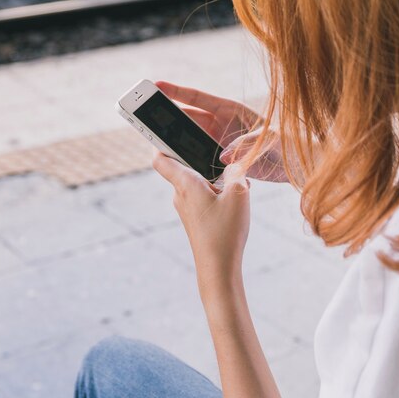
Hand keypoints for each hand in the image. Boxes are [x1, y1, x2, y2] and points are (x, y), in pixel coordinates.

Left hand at [152, 151, 250, 301]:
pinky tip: (233, 200)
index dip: (160, 141)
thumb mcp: (238, 194)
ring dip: (212, 178)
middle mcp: (180, 194)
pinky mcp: (194, 218)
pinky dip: (215, 192)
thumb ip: (236, 172)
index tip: (163, 129)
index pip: (160, 158)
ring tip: (234, 182)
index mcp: (185, 183)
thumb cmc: (225, 231)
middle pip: (182, 166)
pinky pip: (201, 196)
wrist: (218, 268)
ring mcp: (186, 208)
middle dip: (199, 158)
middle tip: (217, 151)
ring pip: (196, 182)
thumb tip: (233, 164)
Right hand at [155, 81, 289, 182]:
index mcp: (231, 110)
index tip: (156, 85)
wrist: (298, 164)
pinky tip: (173, 164)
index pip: (198, 98)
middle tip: (143, 116)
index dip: (176, 92)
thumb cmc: (288, 145)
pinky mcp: (222, 161)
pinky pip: (198, 158)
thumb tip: (222, 156)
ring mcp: (220, 142)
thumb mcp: (270, 140)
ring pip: (189, 139)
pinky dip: (186, 160)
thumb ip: (247, 144)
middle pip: (187, 118)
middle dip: (166, 117)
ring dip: (173, 140)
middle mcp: (221, 125)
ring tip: (153, 141)